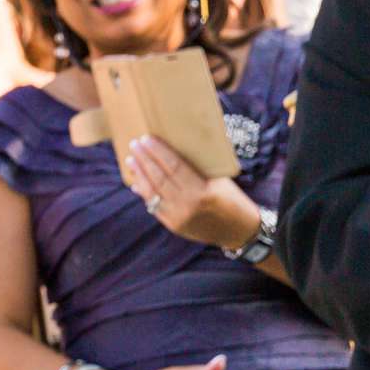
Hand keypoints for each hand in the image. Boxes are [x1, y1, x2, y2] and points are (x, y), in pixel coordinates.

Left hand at [122, 137, 258, 251]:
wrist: (238, 231)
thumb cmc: (232, 199)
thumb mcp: (220, 180)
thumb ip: (198, 169)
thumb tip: (174, 152)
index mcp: (203, 191)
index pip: (174, 167)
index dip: (159, 152)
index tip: (147, 138)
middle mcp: (188, 206)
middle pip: (159, 178)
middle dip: (145, 160)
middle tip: (135, 144)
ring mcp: (178, 218)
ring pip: (152, 193)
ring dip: (140, 175)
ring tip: (131, 160)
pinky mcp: (173, 226)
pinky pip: (154, 206)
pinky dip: (144, 192)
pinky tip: (137, 181)